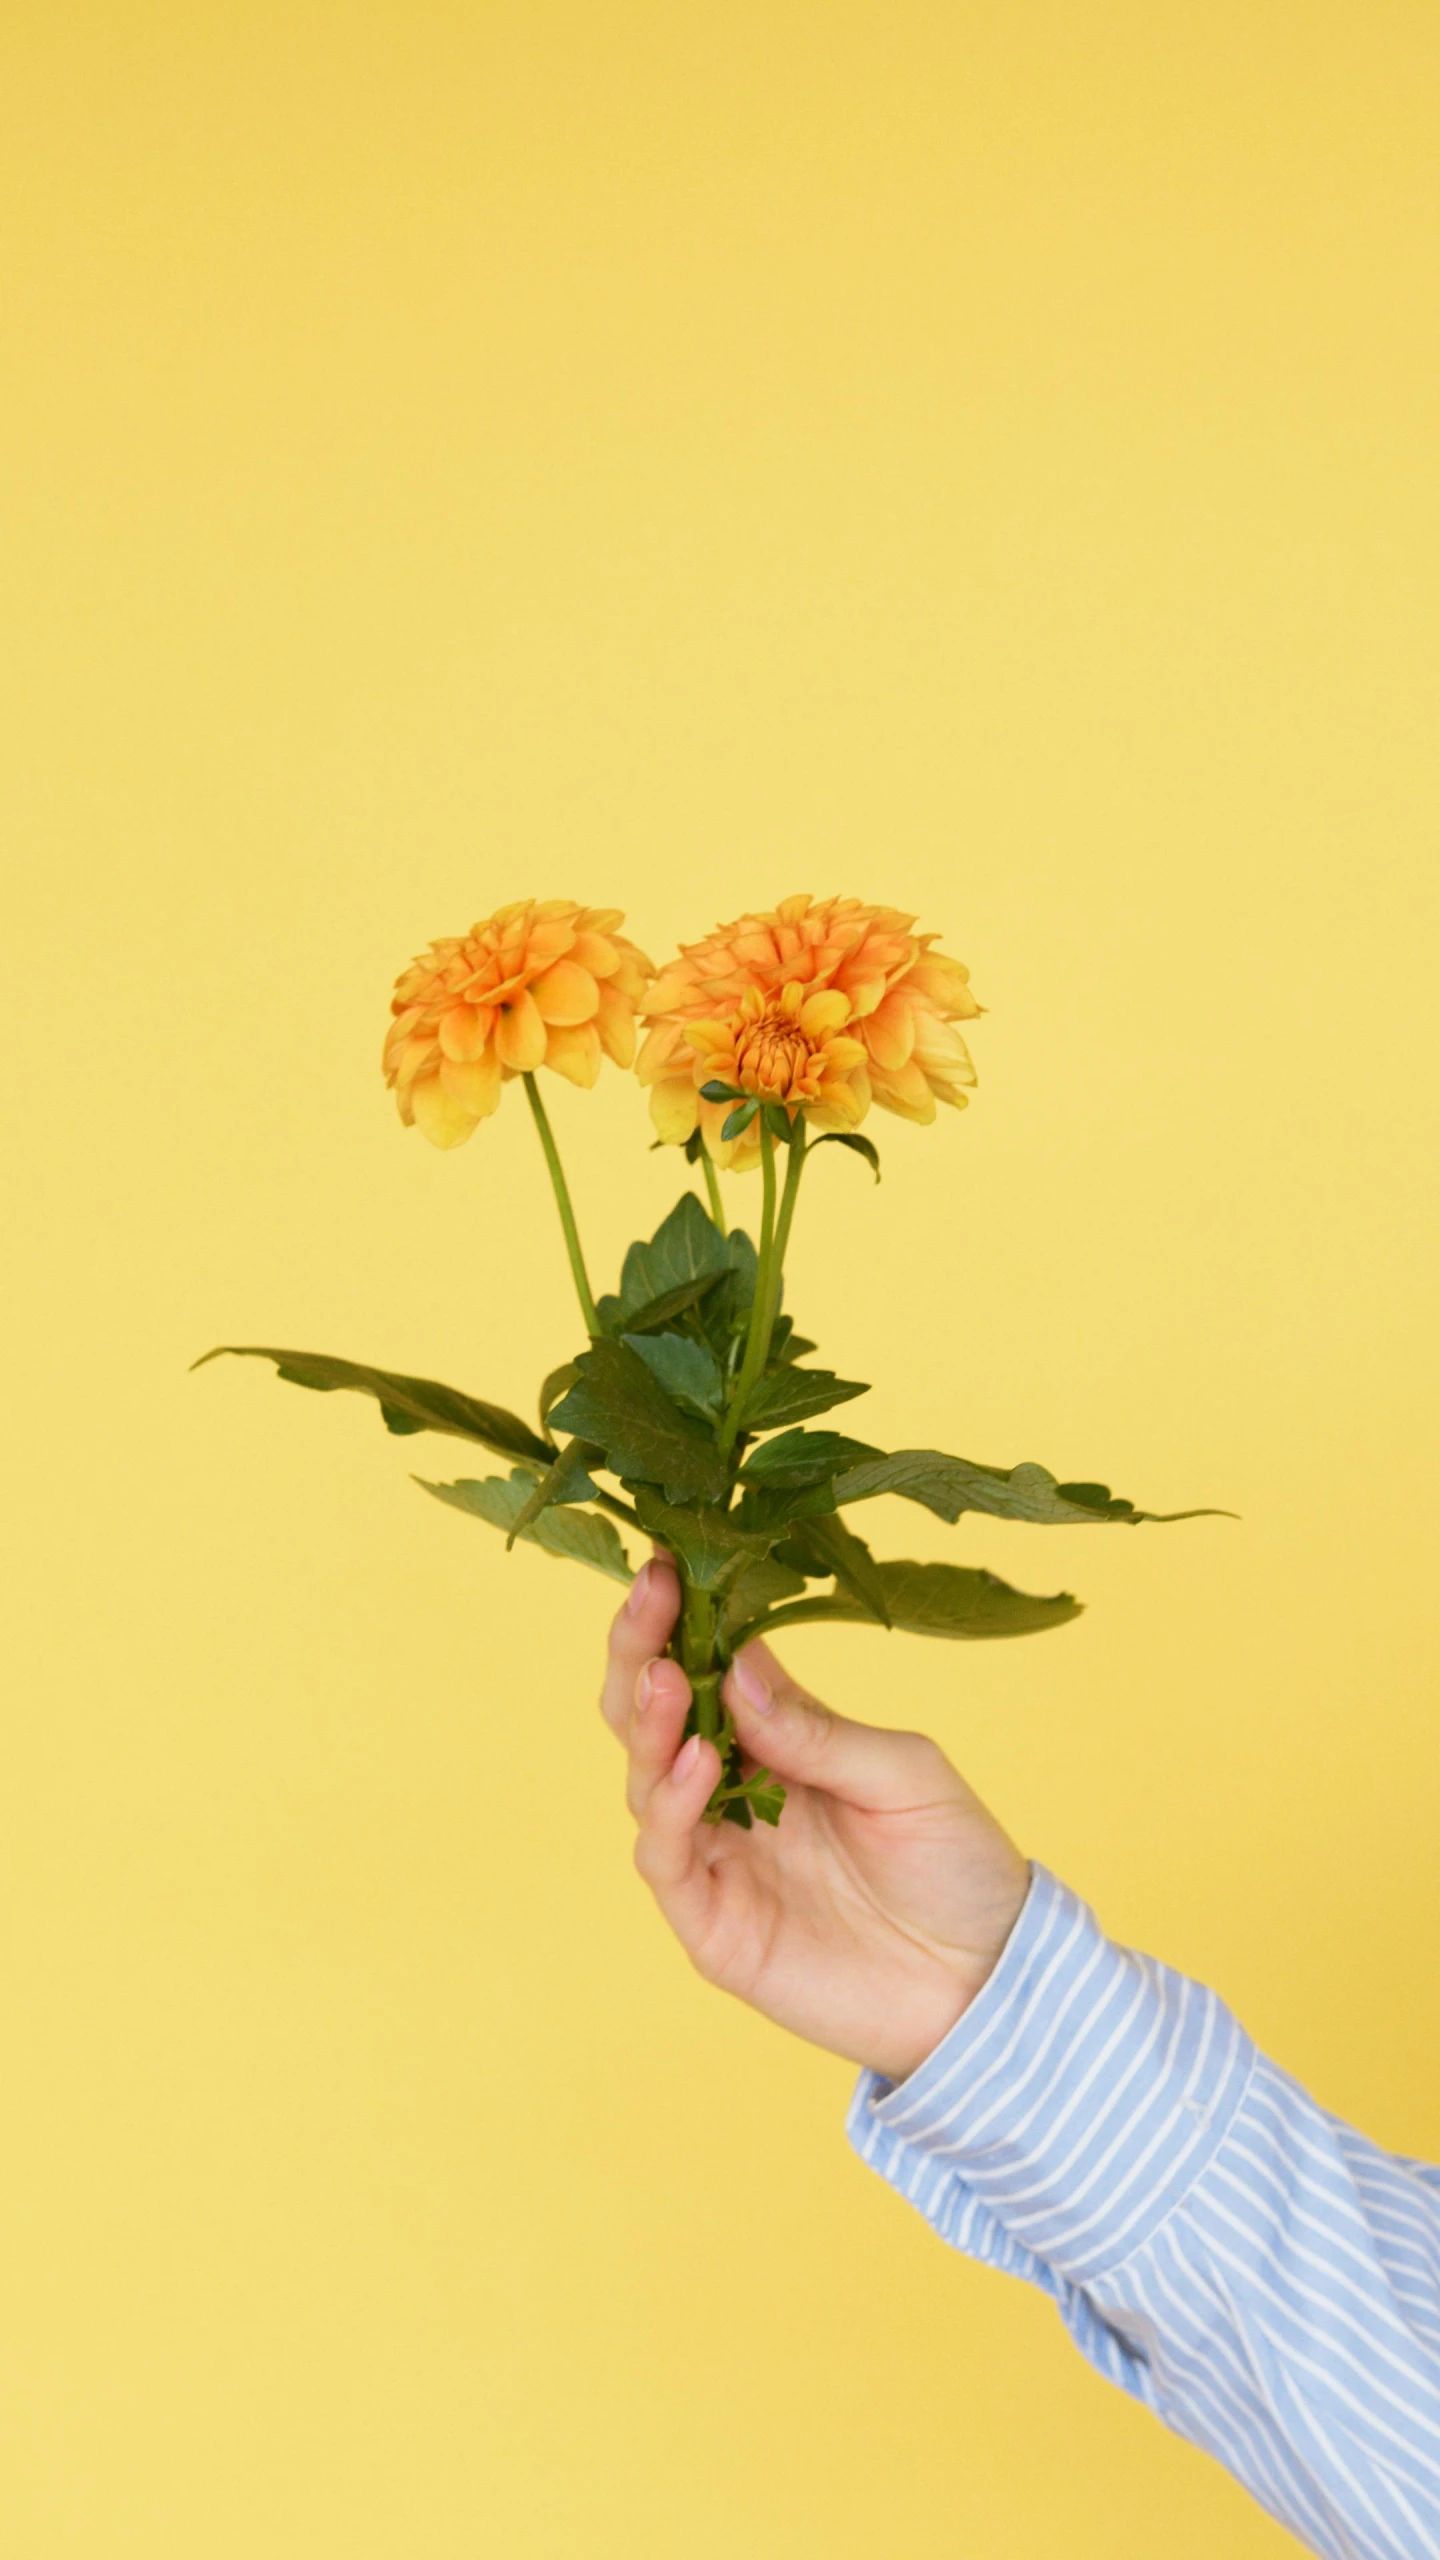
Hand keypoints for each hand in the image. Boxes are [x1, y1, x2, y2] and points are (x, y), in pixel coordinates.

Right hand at [601, 1557, 1031, 2084]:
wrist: (989, 1986)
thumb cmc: (957, 1866)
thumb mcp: (904, 1772)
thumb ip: (816, 1727)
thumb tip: (734, 1662)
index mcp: (779, 1742)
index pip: (708, 1666)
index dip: (681, 1617)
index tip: (668, 1562)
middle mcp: (732, 1792)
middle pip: (651, 1714)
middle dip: (640, 1654)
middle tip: (647, 1601)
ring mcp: (716, 1858)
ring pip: (643, 1776)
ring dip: (649, 1722)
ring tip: (667, 1681)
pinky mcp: (711, 1924)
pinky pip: (664, 1857)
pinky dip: (668, 1805)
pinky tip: (697, 1762)